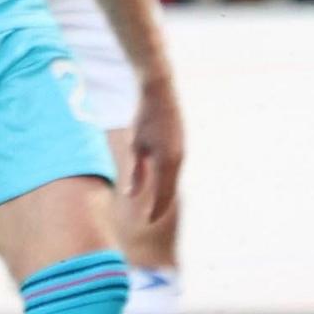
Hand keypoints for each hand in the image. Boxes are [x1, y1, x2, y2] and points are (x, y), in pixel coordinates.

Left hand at [126, 75, 184, 225]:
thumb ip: (137, 171)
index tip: (147, 221)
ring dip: (164, 193)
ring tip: (155, 206)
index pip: (163, 194)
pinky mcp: (180, 145)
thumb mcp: (136, 146)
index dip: (155, 209)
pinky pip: (174, 169)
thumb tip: (131, 194)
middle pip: (169, 189)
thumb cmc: (144, 118)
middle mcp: (178, 159)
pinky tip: (161, 183)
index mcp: (167, 161)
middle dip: (160, 205)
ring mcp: (181, 151)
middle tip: (150, 219)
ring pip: (173, 179)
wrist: (160, 92)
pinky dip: (167, 180)